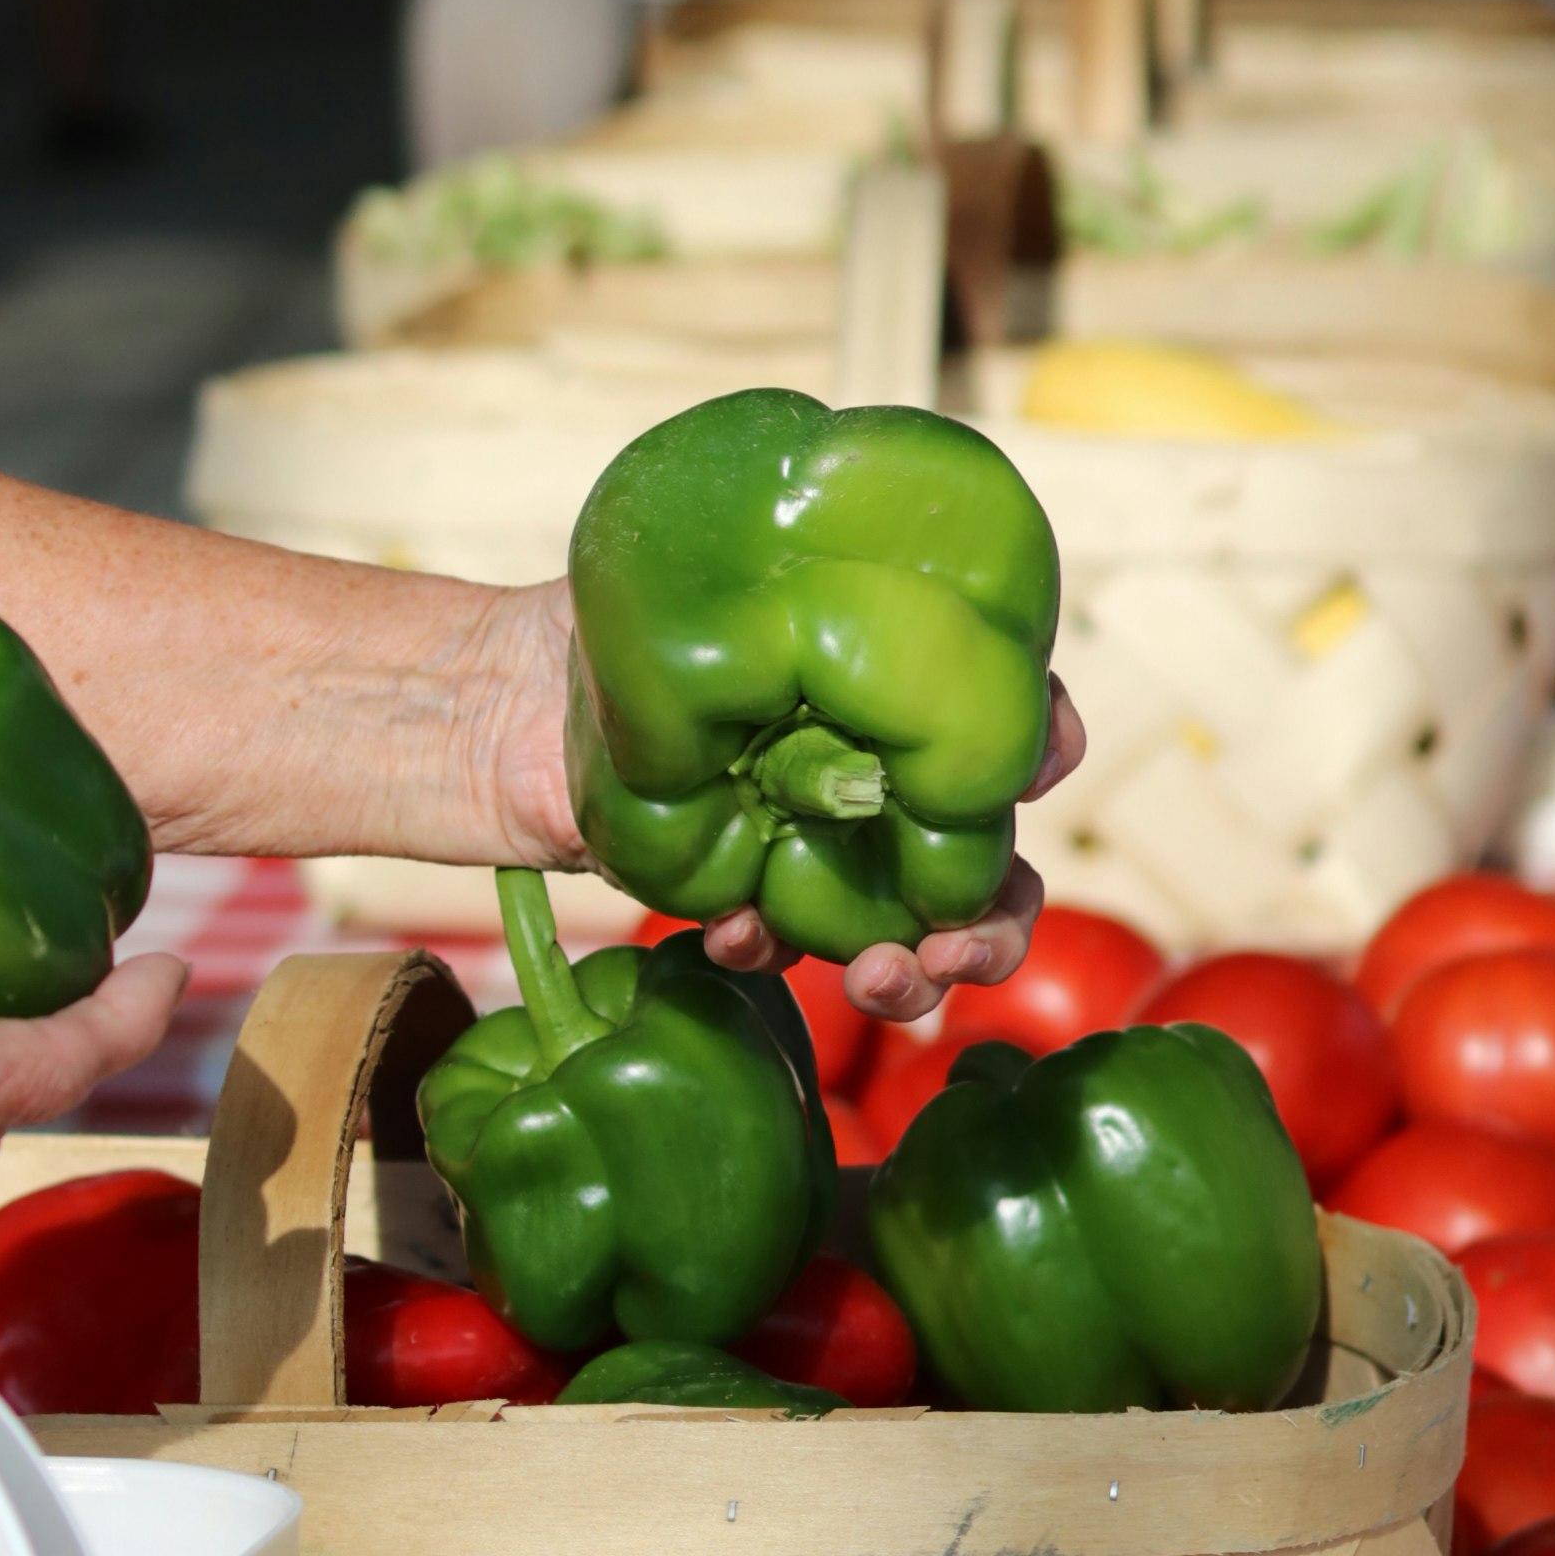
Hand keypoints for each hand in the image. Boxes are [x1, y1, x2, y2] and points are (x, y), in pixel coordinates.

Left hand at [478, 578, 1085, 1024]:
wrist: (512, 695)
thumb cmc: (636, 611)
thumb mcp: (742, 578)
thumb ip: (841, 598)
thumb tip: (913, 635)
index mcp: (902, 700)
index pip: (1012, 725)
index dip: (1042, 753)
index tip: (1032, 769)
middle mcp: (879, 782)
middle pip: (987, 872)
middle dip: (991, 927)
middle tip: (955, 946)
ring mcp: (819, 852)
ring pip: (906, 935)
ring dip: (909, 974)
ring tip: (874, 978)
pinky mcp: (749, 898)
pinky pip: (785, 945)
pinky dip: (770, 949)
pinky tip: (732, 935)